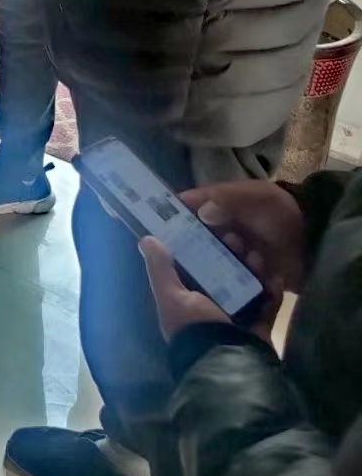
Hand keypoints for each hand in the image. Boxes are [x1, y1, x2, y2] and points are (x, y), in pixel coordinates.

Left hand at [139, 237, 280, 343]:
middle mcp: (213, 302)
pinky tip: (274, 275)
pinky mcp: (261, 322)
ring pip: (249, 280)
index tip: (209, 226)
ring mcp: (239, 312)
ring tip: (256, 254)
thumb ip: (160, 269)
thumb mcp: (172, 298)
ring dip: (253, 265)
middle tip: (236, 238)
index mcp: (189, 296)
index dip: (203, 244)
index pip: (196, 263)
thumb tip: (145, 239)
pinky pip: (269, 300)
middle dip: (231, 251)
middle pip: (225, 268)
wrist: (229, 364)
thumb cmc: (196, 328)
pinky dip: (273, 288)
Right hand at [179, 180, 306, 293]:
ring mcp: (234, 250)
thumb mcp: (258, 198)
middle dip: (198, 242)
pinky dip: (232, 277)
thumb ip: (229, 200)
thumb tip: (201, 212)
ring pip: (212, 256)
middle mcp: (224, 226)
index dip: (174, 213)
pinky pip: (229, 275)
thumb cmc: (283, 214)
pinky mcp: (245, 271)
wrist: (317, 244)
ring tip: (234, 263)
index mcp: (222, 203)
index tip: (158, 225)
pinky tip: (242, 278)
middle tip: (204, 250)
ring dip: (219, 261)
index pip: (191, 205)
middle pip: (198, 234)